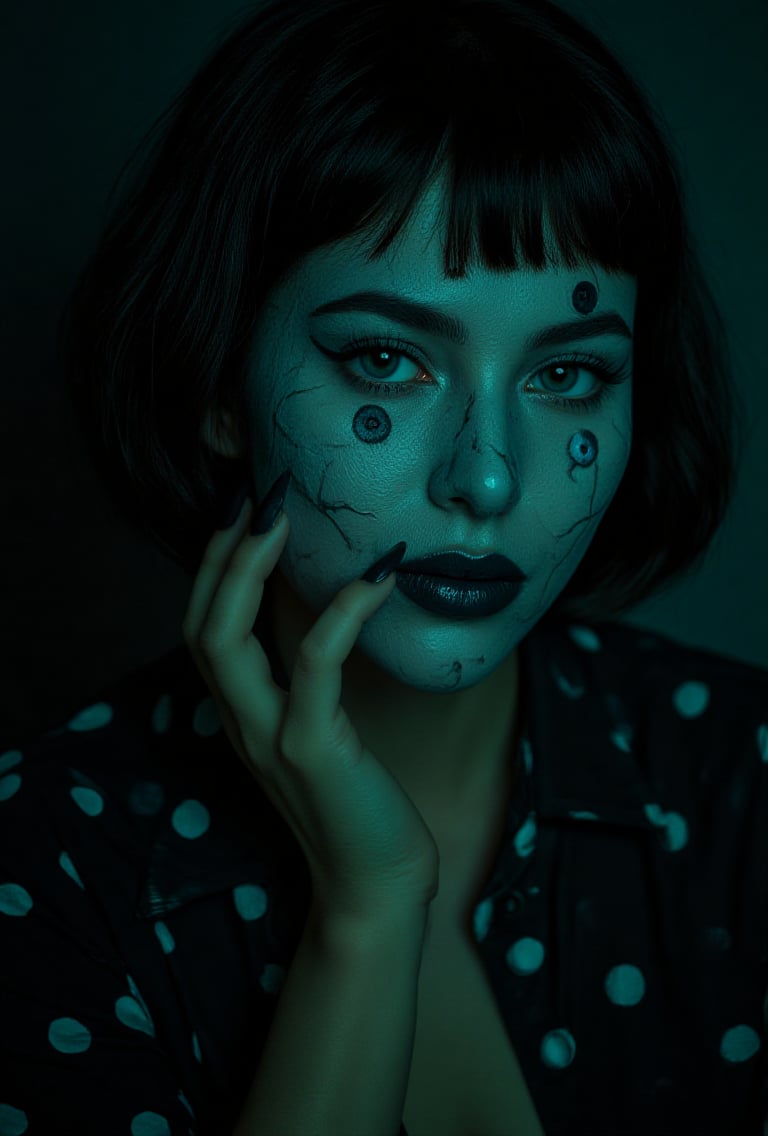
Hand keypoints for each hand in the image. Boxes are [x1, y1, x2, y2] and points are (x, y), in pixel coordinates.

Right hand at [182, 490, 439, 924]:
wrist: (375, 886)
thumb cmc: (359, 802)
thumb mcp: (320, 729)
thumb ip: (305, 680)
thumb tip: (323, 606)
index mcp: (242, 715)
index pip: (201, 627)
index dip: (213, 565)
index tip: (245, 509)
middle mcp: (241, 723)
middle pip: (198, 624)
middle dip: (220, 553)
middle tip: (260, 494)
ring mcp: (270, 737)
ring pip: (225, 639)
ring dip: (249, 568)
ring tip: (284, 514)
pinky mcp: (313, 750)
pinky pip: (314, 665)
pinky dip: (342, 612)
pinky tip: (378, 575)